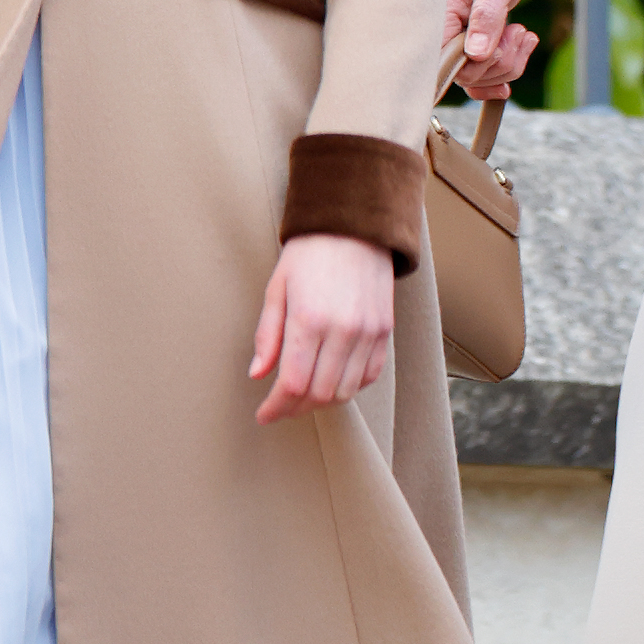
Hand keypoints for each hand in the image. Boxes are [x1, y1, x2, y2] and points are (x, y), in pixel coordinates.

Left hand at [251, 233, 396, 422]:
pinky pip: (370, 375)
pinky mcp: (385, 331)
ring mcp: (369, 332)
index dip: (276, 407)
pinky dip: (350, 386)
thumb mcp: (277, 288)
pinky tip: (333, 379)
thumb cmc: (310, 254)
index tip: (264, 415)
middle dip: (296, 408)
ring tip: (305, 395)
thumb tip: (257, 374)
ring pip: (346, 391)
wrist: (356, 227)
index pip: (293, 384)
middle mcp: (343, 330)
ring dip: (323, 400)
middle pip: (320, 393)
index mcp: (309, 319)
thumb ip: (267, 335)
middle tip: (281, 407)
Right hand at [445, 0, 564, 102]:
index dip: (469, 65)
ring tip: (525, 34)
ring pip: (477, 71)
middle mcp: (450, 16)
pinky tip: (521, 49)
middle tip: (519, 34)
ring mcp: (465, 24)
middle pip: (461, 70)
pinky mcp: (481, 28)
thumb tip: (474, 54)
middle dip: (497, 64)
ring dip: (507, 63)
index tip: (498, 50)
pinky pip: (485, 65)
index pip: (439, 53)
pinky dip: (505, 66)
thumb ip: (489, 11)